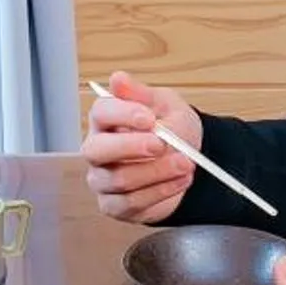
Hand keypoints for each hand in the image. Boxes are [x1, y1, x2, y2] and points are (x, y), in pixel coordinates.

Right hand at [82, 71, 201, 224]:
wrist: (189, 160)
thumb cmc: (171, 129)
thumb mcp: (164, 104)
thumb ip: (142, 94)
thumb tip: (118, 79)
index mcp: (105, 120)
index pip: (100, 113)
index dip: (122, 115)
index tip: (148, 117)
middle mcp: (97, 150)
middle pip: (96, 150)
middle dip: (132, 147)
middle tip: (162, 144)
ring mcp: (103, 179)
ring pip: (119, 180)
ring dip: (157, 172)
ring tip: (185, 163)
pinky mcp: (115, 205)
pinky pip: (131, 203)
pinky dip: (160, 192)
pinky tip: (180, 180)